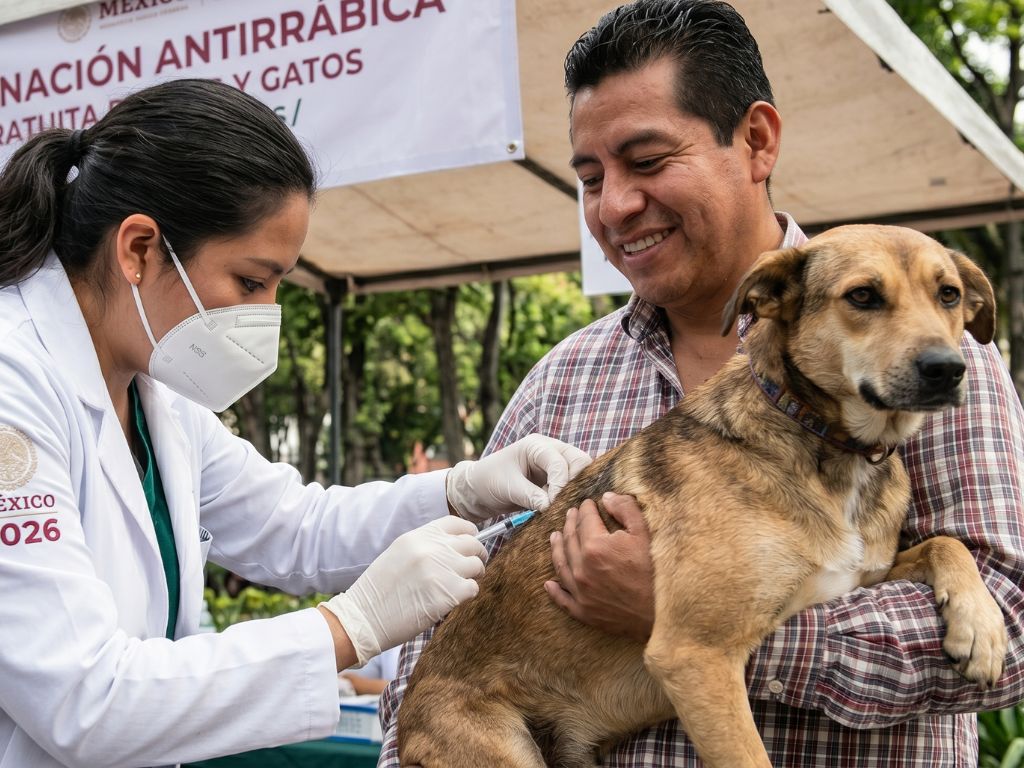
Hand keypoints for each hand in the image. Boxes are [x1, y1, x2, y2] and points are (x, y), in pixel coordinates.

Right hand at [320, 516, 485, 665]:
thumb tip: (453, 547)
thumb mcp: (399, 553)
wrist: (363, 617)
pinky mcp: (449, 593)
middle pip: (473, 544)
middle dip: (476, 556)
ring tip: (459, 586)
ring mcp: (443, 569)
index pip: (458, 524)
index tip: (469, 545)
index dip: (469, 534)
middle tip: (472, 568)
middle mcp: (433, 548)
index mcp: (419, 536)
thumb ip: (426, 546)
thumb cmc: (379, 590)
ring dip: (472, 576)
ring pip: (476, 566)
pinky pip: (472, 588)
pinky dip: (466, 594)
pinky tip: (452, 600)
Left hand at [446, 433, 591, 522]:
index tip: (553, 504)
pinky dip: (570, 495)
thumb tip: (551, 507)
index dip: (560, 483)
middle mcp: (550, 450)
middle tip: (564, 503)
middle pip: (579, 460)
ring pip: (580, 472)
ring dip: (575, 489)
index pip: (559, 461)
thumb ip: (530, 496)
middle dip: (575, 482)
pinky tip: (560, 508)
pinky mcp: (555, 479)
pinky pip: (573, 484)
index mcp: (536, 446)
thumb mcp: (508, 488)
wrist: (479, 489)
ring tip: (562, 506)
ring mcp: (554, 464)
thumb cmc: (489, 481)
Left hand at [545, 493, 654, 640]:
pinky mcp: (584, 612)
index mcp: (595, 546)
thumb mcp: (645, 533)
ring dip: (556, 548)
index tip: (588, 503)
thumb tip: (607, 497)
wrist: (663, 614)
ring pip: (561, 565)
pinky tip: (549, 584)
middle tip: (571, 514)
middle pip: (570, 540)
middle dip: (570, 523)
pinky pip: (563, 599)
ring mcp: (580, 592)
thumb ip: (625, 509)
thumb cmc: (656, 572)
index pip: (586, 521)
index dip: (587, 509)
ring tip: (555, 537)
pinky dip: (554, 591)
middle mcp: (582, 568)